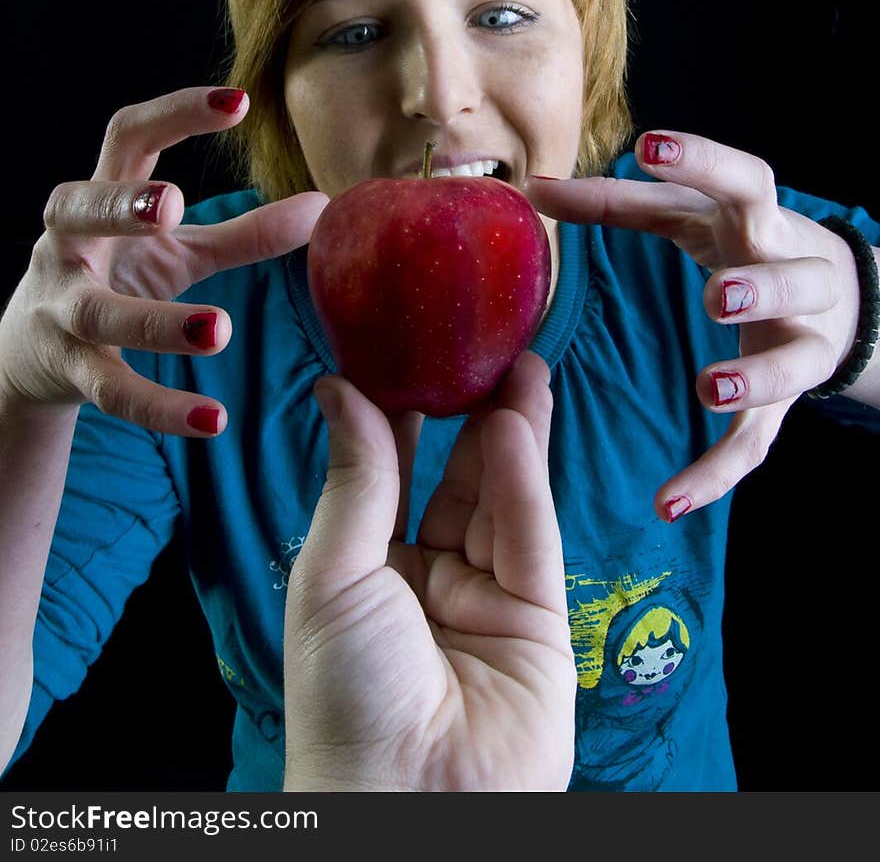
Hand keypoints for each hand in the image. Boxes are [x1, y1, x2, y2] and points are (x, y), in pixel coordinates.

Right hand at [0, 87, 326, 435]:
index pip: (127, 137)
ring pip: (100, 313)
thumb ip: (244, 232)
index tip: (239, 102)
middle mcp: (69, 246)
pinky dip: (160, 407)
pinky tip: (212, 418)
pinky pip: (112, 390)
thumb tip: (323, 206)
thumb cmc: (118, 277)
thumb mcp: (180, 251)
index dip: (176, 114)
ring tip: (219, 329)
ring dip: (157, 322)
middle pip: (75, 209)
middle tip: (168, 204)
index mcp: (101, 200)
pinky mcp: (70, 368)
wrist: (34, 354)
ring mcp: (63, 308)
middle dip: (117, 205)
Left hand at [282, 350, 575, 791]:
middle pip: (453, 480)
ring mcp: (485, 600)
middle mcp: (427, 582)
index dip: (400, 416)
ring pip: (500, 498)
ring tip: (517, 362)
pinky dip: (524, 477)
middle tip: (481, 346)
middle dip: (467, 413)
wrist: (406, 805)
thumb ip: (358, 479)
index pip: (390, 477)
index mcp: (365, 574)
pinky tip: (514, 423)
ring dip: (508, 430)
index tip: (408, 352)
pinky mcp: (538, 619)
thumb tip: (340, 390)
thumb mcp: (334, 575)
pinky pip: (529, 534)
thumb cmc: (345, 699)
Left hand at [526, 130, 876, 518]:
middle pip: (794, 280)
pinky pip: (758, 445)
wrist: (840, 300)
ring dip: (757, 376)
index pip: (744, 181)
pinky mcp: (785, 404)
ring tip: (710, 387)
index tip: (652, 144)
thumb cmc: (741, 244)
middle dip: (760, 289)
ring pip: (795, 363)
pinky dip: (716, 475)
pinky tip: (669, 503)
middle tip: (716, 295)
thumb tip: (533, 186)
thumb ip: (615, 204)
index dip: (702, 162)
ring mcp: (801, 343)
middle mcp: (796, 277)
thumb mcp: (689, 217)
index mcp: (762, 221)